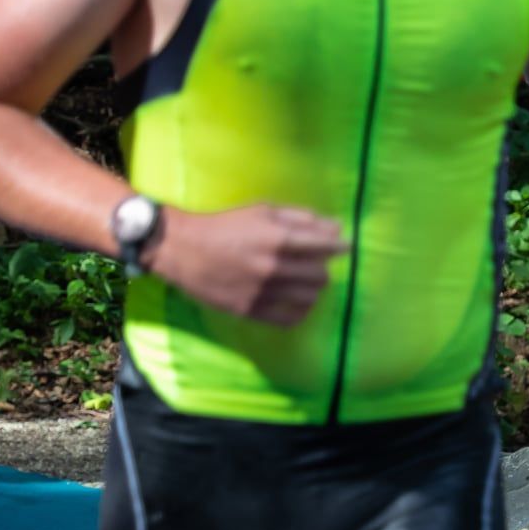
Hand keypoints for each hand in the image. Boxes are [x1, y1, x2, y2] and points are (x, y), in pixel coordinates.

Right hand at [146, 203, 345, 325]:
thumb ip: (300, 218)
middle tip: (316, 263)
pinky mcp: (252, 311)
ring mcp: (263, 292)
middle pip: (321, 275)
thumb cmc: (224, 225)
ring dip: (313, 289)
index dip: (340, 246)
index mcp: (277, 238)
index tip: (345, 247)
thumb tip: (335, 228)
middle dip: (323, 267)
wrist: (183, 249)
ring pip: (310, 298)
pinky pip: (291, 318)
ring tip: (305, 281)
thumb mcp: (261, 211)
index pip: (324, 246)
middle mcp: (273, 267)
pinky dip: (300, 310)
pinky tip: (294, 300)